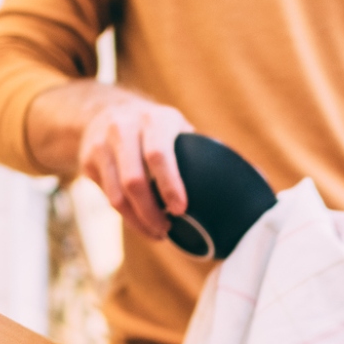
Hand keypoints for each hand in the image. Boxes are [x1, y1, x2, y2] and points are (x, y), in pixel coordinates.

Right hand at [75, 95, 194, 241]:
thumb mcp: (179, 129)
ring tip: (158, 232)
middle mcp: (123, 127)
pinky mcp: (87, 160)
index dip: (170, 185)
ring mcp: (100, 143)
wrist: (106, 111)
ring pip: (117, 196)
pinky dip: (127, 217)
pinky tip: (142, 222)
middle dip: (152, 213)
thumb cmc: (157, 129)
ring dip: (138, 222)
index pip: (158, 155)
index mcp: (154, 119)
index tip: (181, 210)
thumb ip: (208, 152)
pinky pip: (108, 197)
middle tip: (168, 229)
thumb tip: (257, 176)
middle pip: (134, 181)